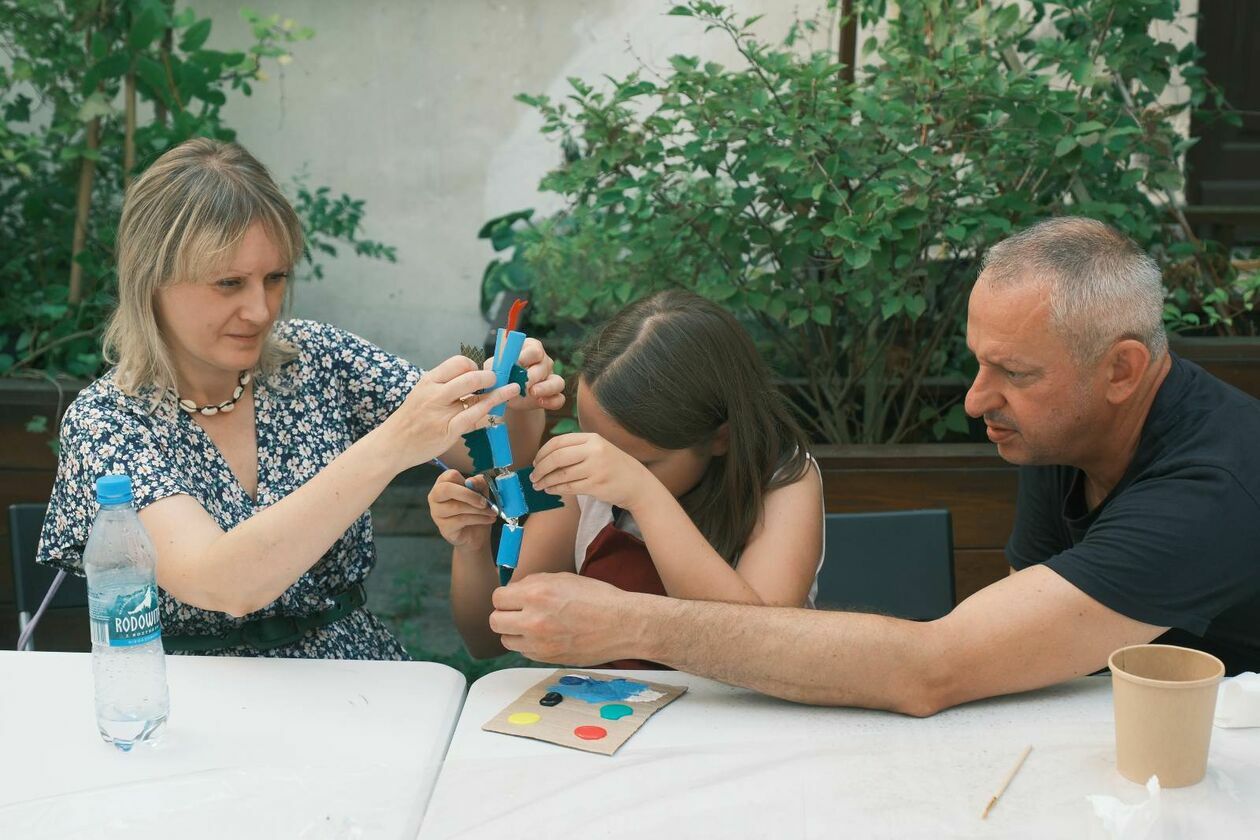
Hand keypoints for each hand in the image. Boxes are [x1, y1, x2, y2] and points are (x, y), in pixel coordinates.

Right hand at [380, 355, 518, 470]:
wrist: (392, 444)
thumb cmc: (411, 419)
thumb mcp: (423, 394)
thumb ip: (445, 386)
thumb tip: (473, 377)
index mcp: (429, 380)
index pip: (458, 362)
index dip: (475, 366)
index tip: (481, 372)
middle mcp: (434, 394)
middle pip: (470, 376)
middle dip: (490, 376)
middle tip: (499, 379)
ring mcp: (441, 413)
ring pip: (476, 397)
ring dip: (498, 393)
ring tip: (512, 389)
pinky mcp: (448, 431)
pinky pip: (474, 417)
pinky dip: (489, 409)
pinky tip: (499, 407)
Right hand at [427, 470, 497, 549]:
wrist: (476, 533)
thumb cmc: (476, 508)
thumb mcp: (481, 492)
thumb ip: (478, 483)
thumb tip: (471, 481)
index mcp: (443, 483)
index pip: (450, 475)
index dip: (466, 481)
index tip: (479, 488)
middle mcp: (435, 497)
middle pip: (446, 489)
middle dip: (469, 495)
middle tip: (485, 502)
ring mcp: (437, 513)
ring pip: (456, 507)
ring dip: (478, 510)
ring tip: (491, 512)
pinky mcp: (444, 527)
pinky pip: (461, 520)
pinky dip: (479, 519)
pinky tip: (488, 519)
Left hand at [487, 337, 564, 412]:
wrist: (508, 396)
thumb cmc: (502, 375)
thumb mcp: (494, 368)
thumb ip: (494, 366)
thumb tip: (497, 369)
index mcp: (531, 349)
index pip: (534, 350)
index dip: (525, 357)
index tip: (515, 364)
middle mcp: (544, 362)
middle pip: (545, 365)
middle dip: (532, 375)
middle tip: (521, 383)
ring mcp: (551, 378)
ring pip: (557, 382)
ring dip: (545, 387)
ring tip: (532, 392)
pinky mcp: (553, 395)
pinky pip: (559, 399)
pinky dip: (551, 401)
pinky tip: (540, 402)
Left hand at [489, 572, 640, 664]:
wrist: (623, 625)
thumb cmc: (599, 599)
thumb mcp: (564, 579)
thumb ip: (534, 584)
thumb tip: (515, 589)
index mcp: (537, 595)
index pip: (498, 598)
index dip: (506, 597)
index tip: (513, 598)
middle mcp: (534, 620)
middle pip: (495, 621)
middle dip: (505, 614)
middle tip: (518, 611)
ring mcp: (540, 643)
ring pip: (506, 640)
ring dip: (515, 631)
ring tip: (533, 625)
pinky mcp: (548, 658)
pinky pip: (524, 652)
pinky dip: (529, 644)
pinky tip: (546, 635)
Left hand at [530, 433, 652, 508]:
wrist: (637, 483)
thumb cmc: (613, 466)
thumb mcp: (598, 449)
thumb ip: (576, 449)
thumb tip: (545, 458)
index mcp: (592, 438)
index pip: (558, 442)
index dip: (542, 452)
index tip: (535, 462)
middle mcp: (594, 450)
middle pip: (557, 457)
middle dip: (540, 468)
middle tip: (533, 476)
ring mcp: (596, 468)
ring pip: (561, 474)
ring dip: (545, 481)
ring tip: (538, 485)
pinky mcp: (596, 485)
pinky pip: (569, 487)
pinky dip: (556, 489)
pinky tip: (550, 490)